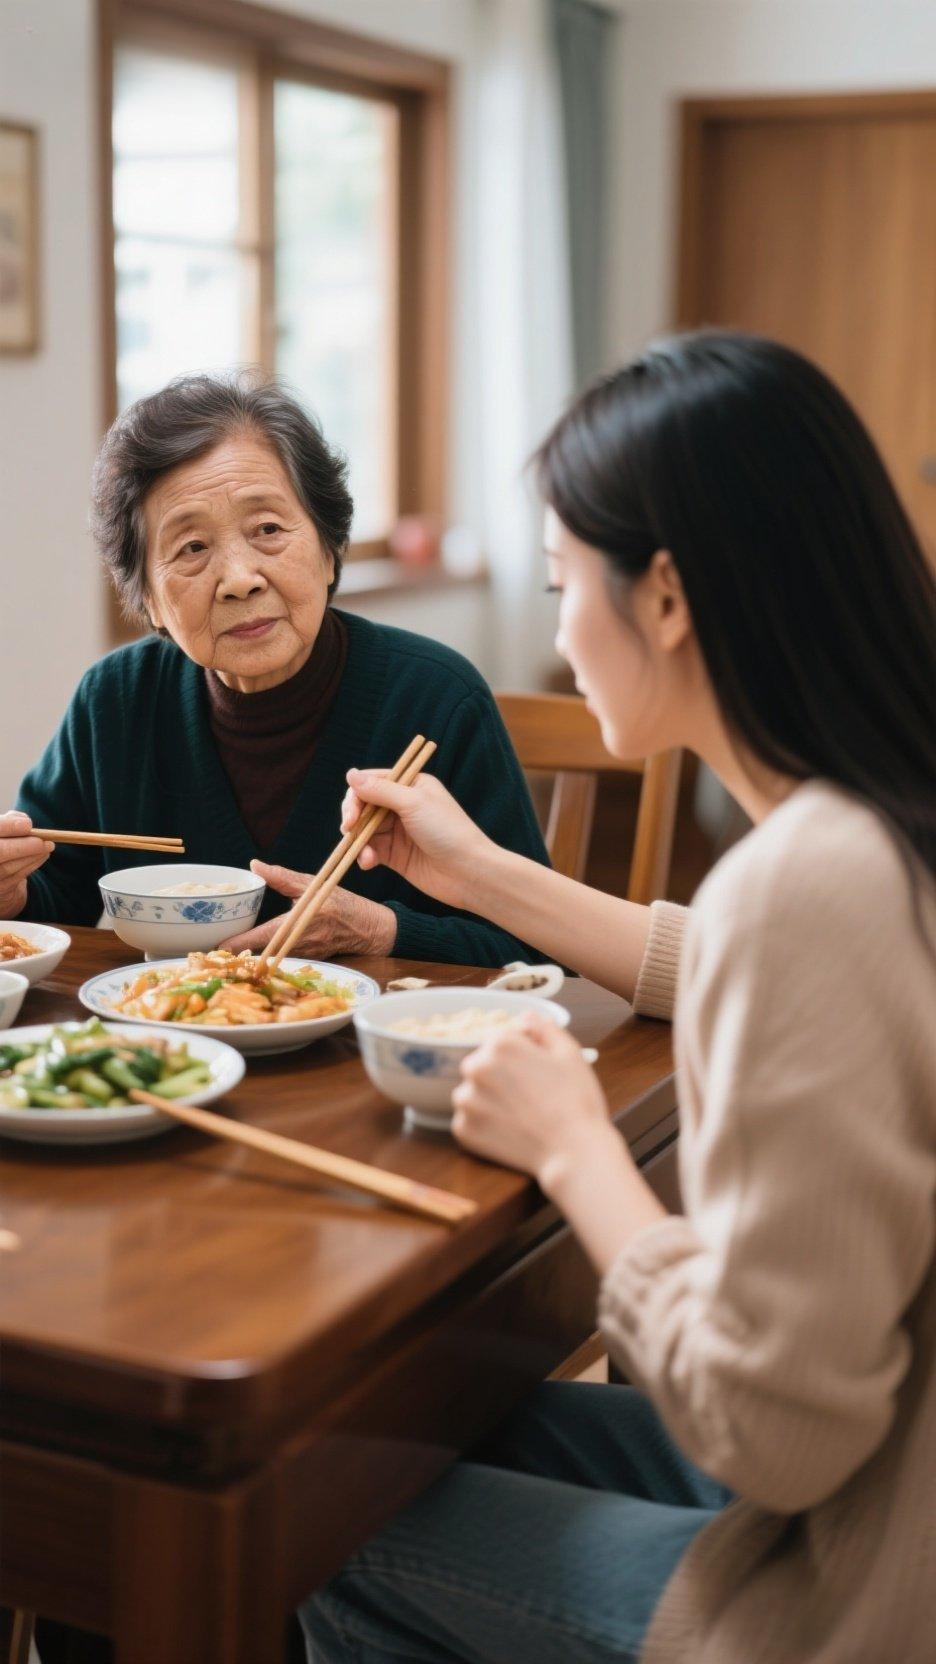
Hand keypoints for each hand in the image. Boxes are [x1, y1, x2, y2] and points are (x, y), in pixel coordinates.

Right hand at [0, 811, 52, 917]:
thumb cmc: (0, 842)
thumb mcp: (1, 828)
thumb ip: (8, 821)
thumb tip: (23, 821)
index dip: (8, 826)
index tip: (28, 824)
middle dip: (23, 847)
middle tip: (43, 841)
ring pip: (9, 868)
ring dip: (32, 856)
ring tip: (48, 846)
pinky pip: (16, 877)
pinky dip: (32, 864)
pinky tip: (43, 855)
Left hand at [220, 860, 396, 958]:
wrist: (370, 929)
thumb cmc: (343, 904)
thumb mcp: (313, 883)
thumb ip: (282, 877)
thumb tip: (255, 865)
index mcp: (296, 924)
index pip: (260, 938)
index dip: (237, 944)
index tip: (218, 946)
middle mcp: (297, 945)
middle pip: (260, 953)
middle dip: (238, 953)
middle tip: (215, 950)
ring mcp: (301, 957)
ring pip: (268, 958)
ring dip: (251, 956)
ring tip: (228, 952)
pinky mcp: (305, 962)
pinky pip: (281, 960)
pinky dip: (267, 957)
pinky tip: (255, 953)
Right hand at [340, 770, 492, 910]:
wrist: (467, 872)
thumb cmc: (447, 831)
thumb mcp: (413, 803)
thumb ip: (380, 790)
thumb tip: (350, 775)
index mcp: (411, 785)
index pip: (372, 782)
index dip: (356, 795)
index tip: (352, 814)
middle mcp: (402, 805)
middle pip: (364, 805)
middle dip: (353, 817)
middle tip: (348, 829)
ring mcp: (398, 831)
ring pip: (364, 829)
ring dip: (358, 840)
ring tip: (364, 854)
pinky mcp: (395, 855)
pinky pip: (370, 850)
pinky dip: (365, 855)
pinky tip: (368, 863)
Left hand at [451, 1014, 618, 1193]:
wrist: (572, 1152)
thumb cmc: (576, 1101)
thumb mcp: (569, 1053)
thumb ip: (544, 1027)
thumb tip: (526, 1016)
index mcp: (500, 1044)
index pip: (499, 1039)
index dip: (519, 1053)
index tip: (535, 1070)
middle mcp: (476, 1068)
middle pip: (481, 1063)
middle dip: (499, 1074)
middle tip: (528, 1094)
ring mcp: (466, 1101)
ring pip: (472, 1091)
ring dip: (488, 1098)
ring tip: (518, 1112)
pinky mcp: (463, 1130)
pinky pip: (468, 1119)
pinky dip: (483, 1123)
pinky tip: (509, 1129)